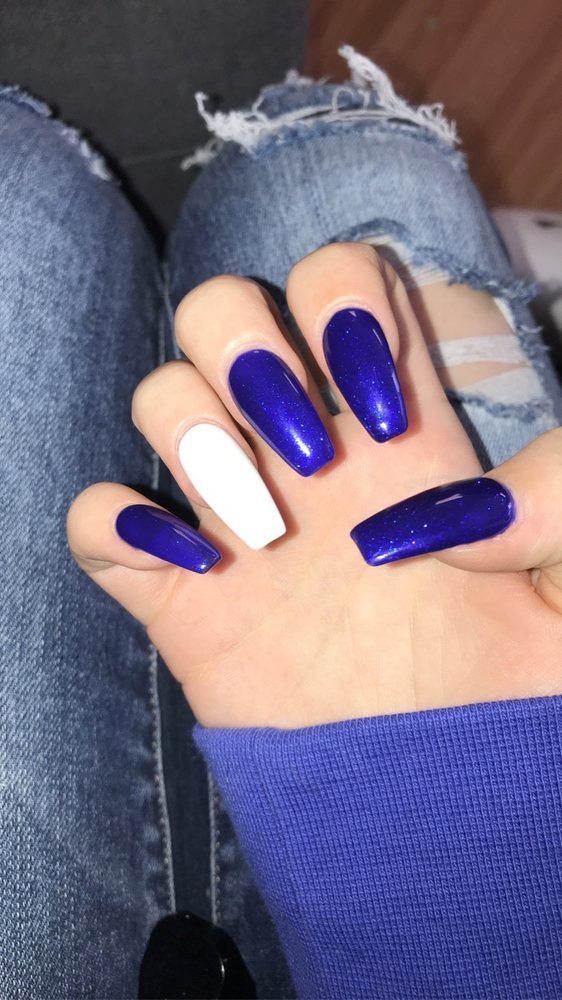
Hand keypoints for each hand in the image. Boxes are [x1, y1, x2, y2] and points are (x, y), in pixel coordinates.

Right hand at [67, 244, 561, 727]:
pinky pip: (99, 521)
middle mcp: (302, 451)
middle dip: (248, 351)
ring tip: (265, 529)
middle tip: (313, 454)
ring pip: (159, 395)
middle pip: (221, 313)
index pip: (337, 282)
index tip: (385, 406)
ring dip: (190, 435)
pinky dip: (116, 524)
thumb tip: (458, 503)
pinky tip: (189, 566)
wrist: (442, 786)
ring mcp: (233, 515)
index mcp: (394, 427)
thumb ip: (560, 500)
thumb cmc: (517, 687)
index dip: (343, 302)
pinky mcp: (179, 594)